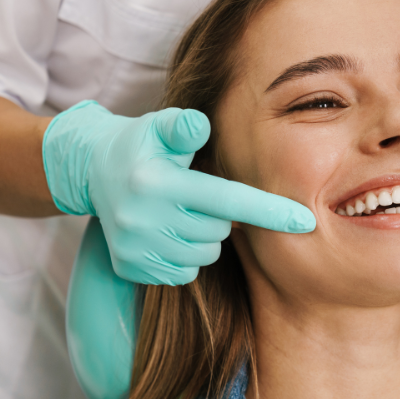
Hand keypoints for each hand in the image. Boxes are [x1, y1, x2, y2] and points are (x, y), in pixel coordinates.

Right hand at [43, 101, 315, 285]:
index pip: (227, 201)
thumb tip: (201, 125)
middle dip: (219, 215)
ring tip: (180, 211)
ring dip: (203, 236)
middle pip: (219, 231)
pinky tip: (167, 232)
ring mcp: (136, 249)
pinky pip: (184, 273)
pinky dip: (185, 255)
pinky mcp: (131, 268)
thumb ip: (183, 126)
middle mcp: (143, 220)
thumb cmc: (141, 145)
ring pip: (204, 255)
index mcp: (157, 184)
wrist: (92, 172)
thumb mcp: (158, 127)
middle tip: (196, 194)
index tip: (307, 222)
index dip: (270, 211)